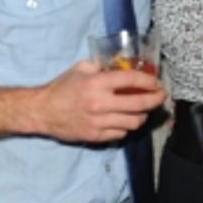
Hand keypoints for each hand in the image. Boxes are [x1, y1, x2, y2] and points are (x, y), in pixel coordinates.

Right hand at [35, 61, 164, 143]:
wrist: (42, 111)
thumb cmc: (61, 87)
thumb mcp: (80, 69)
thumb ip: (101, 66)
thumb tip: (121, 65)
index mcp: (98, 83)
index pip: (133, 81)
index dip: (150, 81)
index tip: (157, 83)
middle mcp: (101, 104)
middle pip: (140, 104)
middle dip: (155, 100)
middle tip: (160, 97)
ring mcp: (99, 122)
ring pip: (134, 122)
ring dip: (142, 115)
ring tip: (141, 110)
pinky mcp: (96, 136)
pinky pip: (121, 134)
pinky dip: (126, 127)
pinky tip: (124, 120)